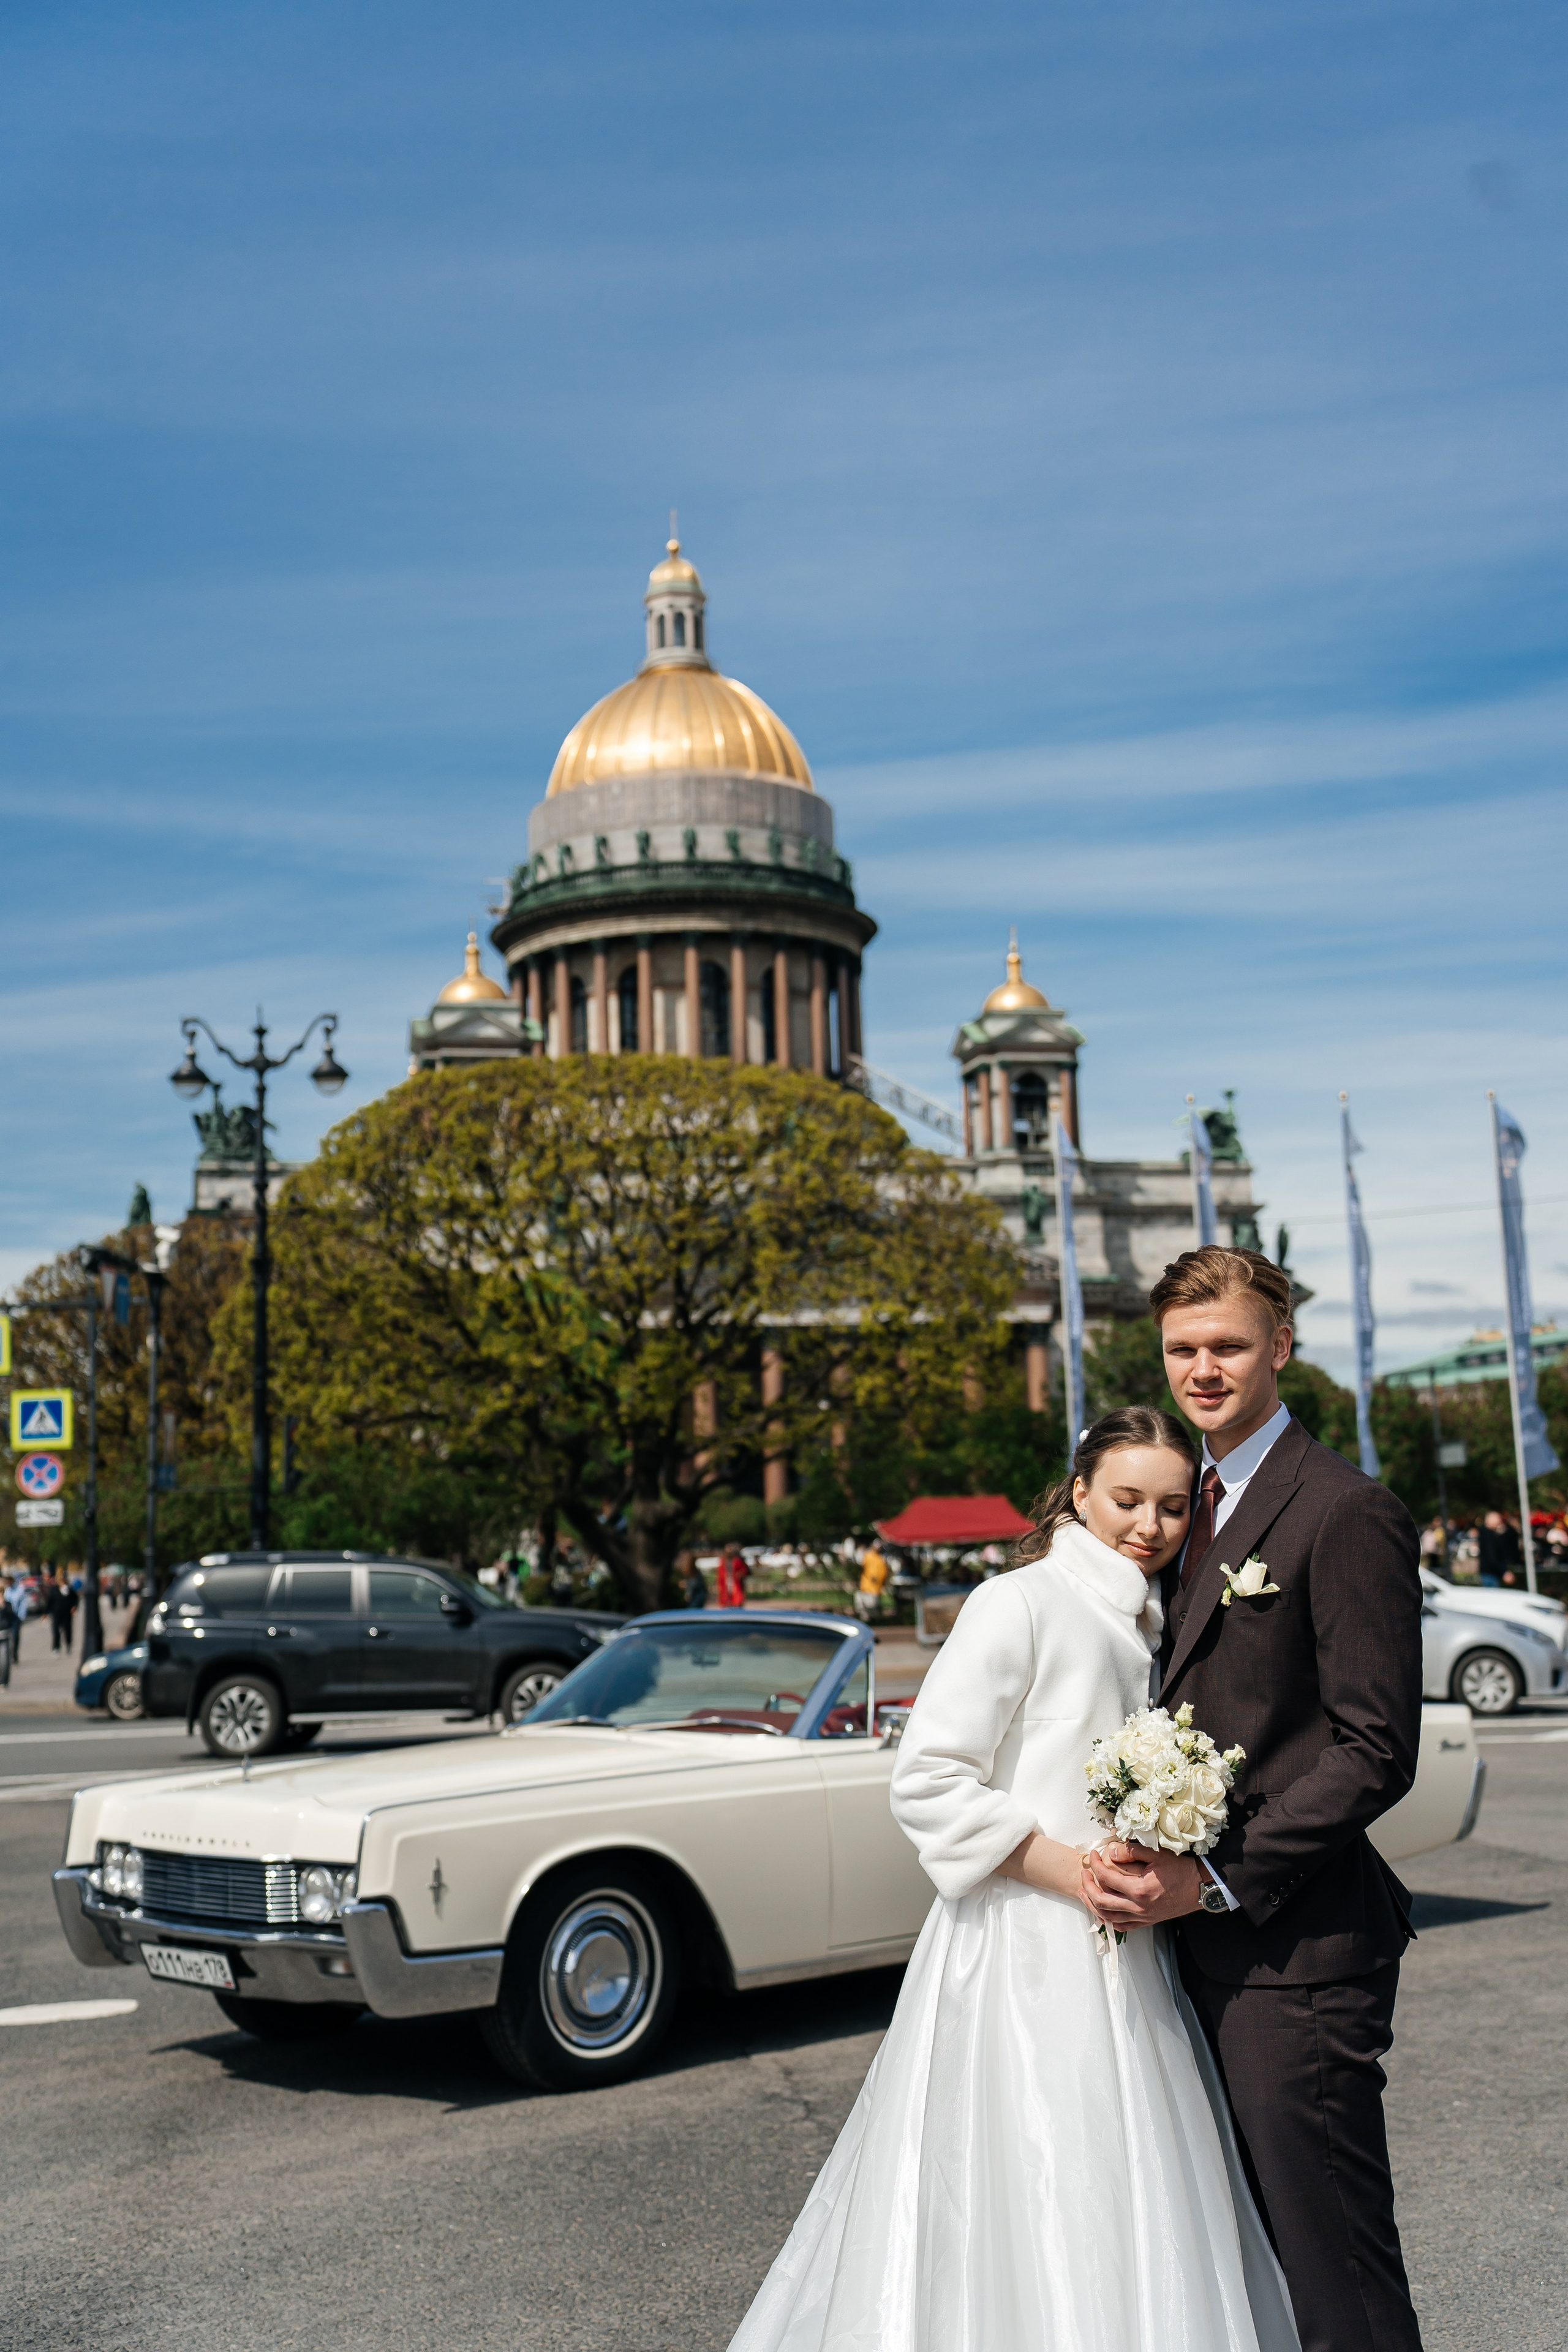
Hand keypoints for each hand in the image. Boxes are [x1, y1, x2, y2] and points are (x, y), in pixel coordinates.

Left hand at [1084, 1843, 1204, 1928]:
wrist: (1199, 1887)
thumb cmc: (1179, 1869)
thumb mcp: (1156, 1854)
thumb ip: (1131, 1851)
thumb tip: (1110, 1852)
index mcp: (1139, 1890)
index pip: (1106, 1878)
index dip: (1095, 1864)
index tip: (1093, 1854)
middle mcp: (1138, 1907)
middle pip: (1101, 1901)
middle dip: (1087, 1886)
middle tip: (1084, 1872)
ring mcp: (1142, 1917)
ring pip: (1108, 1918)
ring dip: (1092, 1905)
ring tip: (1085, 1891)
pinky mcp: (1146, 1922)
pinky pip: (1121, 1926)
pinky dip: (1108, 1920)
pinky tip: (1102, 1909)